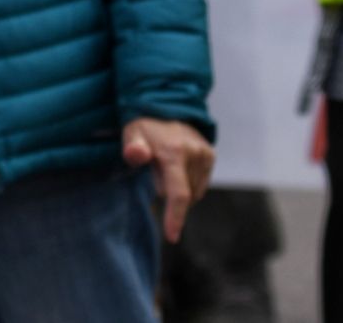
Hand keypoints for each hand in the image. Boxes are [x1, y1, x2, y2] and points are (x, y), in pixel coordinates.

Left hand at [122, 117, 214, 243]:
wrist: (163, 106)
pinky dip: (187, 182)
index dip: (175, 217)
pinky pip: (199, 183)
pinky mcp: (210, 155)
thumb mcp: (131, 133)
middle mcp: (195, 154)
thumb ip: (133, 147)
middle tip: (154, 170)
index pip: (178, 194)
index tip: (172, 237)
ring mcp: (205, 155)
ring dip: (178, 187)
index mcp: (174, 153)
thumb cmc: (143, 126)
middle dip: (167, 190)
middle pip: (183, 194)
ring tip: (165, 164)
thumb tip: (136, 155)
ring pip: (192, 191)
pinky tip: (175, 166)